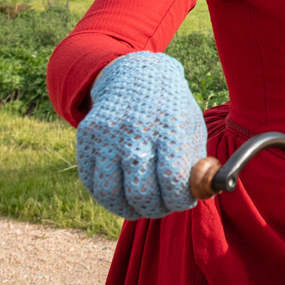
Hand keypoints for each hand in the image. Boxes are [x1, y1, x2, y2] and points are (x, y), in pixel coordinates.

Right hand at [76, 52, 206, 219]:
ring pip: (110, 194)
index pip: (172, 179)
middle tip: (162, 207)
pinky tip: (122, 194)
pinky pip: (91, 182)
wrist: (136, 74)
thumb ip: (194, 163)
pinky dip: (107, 198)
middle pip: (140, 192)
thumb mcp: (190, 127)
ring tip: (141, 207)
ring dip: (128, 210)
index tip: (184, 201)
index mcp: (169, 125)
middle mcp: (136, 129)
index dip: (180, 200)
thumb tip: (198, 195)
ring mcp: (107, 134)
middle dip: (155, 209)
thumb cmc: (170, 109)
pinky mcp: (87, 137)